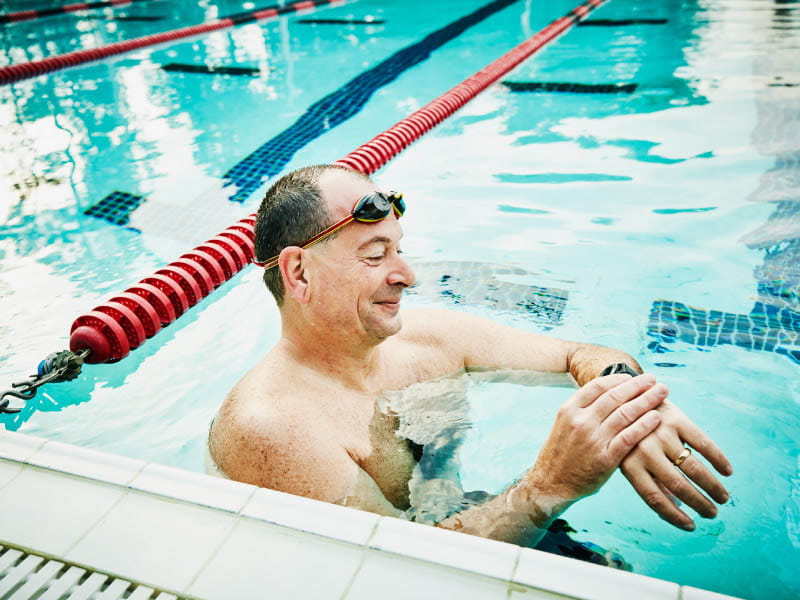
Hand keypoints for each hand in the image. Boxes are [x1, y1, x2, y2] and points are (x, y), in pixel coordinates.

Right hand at [520, 374, 666, 512]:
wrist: (550, 484)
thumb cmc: (561, 453)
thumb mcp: (564, 424)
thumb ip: (583, 409)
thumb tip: (607, 393)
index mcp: (569, 409)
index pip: (598, 385)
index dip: (619, 379)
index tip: (633, 377)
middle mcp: (580, 421)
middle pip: (615, 396)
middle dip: (638, 385)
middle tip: (654, 380)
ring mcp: (593, 439)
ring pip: (625, 413)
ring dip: (647, 400)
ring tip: (661, 393)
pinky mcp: (605, 459)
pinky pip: (629, 437)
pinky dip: (644, 425)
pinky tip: (656, 418)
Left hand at [620, 400, 732, 530]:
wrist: (629, 396)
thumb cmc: (632, 436)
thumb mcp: (630, 458)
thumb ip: (649, 480)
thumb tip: (677, 509)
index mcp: (629, 464)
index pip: (654, 498)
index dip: (674, 516)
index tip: (691, 526)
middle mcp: (644, 450)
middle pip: (677, 485)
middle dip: (699, 503)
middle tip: (713, 513)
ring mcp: (661, 433)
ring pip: (693, 467)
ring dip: (712, 486)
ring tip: (723, 498)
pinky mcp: (677, 418)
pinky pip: (703, 443)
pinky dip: (718, 459)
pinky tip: (728, 471)